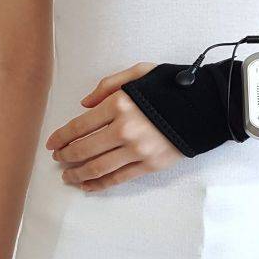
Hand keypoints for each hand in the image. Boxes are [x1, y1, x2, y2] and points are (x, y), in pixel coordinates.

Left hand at [46, 62, 183, 190]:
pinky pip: (119, 178)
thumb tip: (84, 104)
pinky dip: (99, 185)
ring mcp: (138, 150)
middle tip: (58, 159)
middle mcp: (125, 130)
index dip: (61, 137)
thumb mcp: (140, 72)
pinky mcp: (150, 165)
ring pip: (98, 168)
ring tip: (67, 176)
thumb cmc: (172, 86)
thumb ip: (109, 84)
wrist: (206, 106)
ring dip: (77, 174)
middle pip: (84, 150)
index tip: (52, 144)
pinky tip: (87, 186)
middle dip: (66, 157)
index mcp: (120, 104)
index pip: (79, 126)